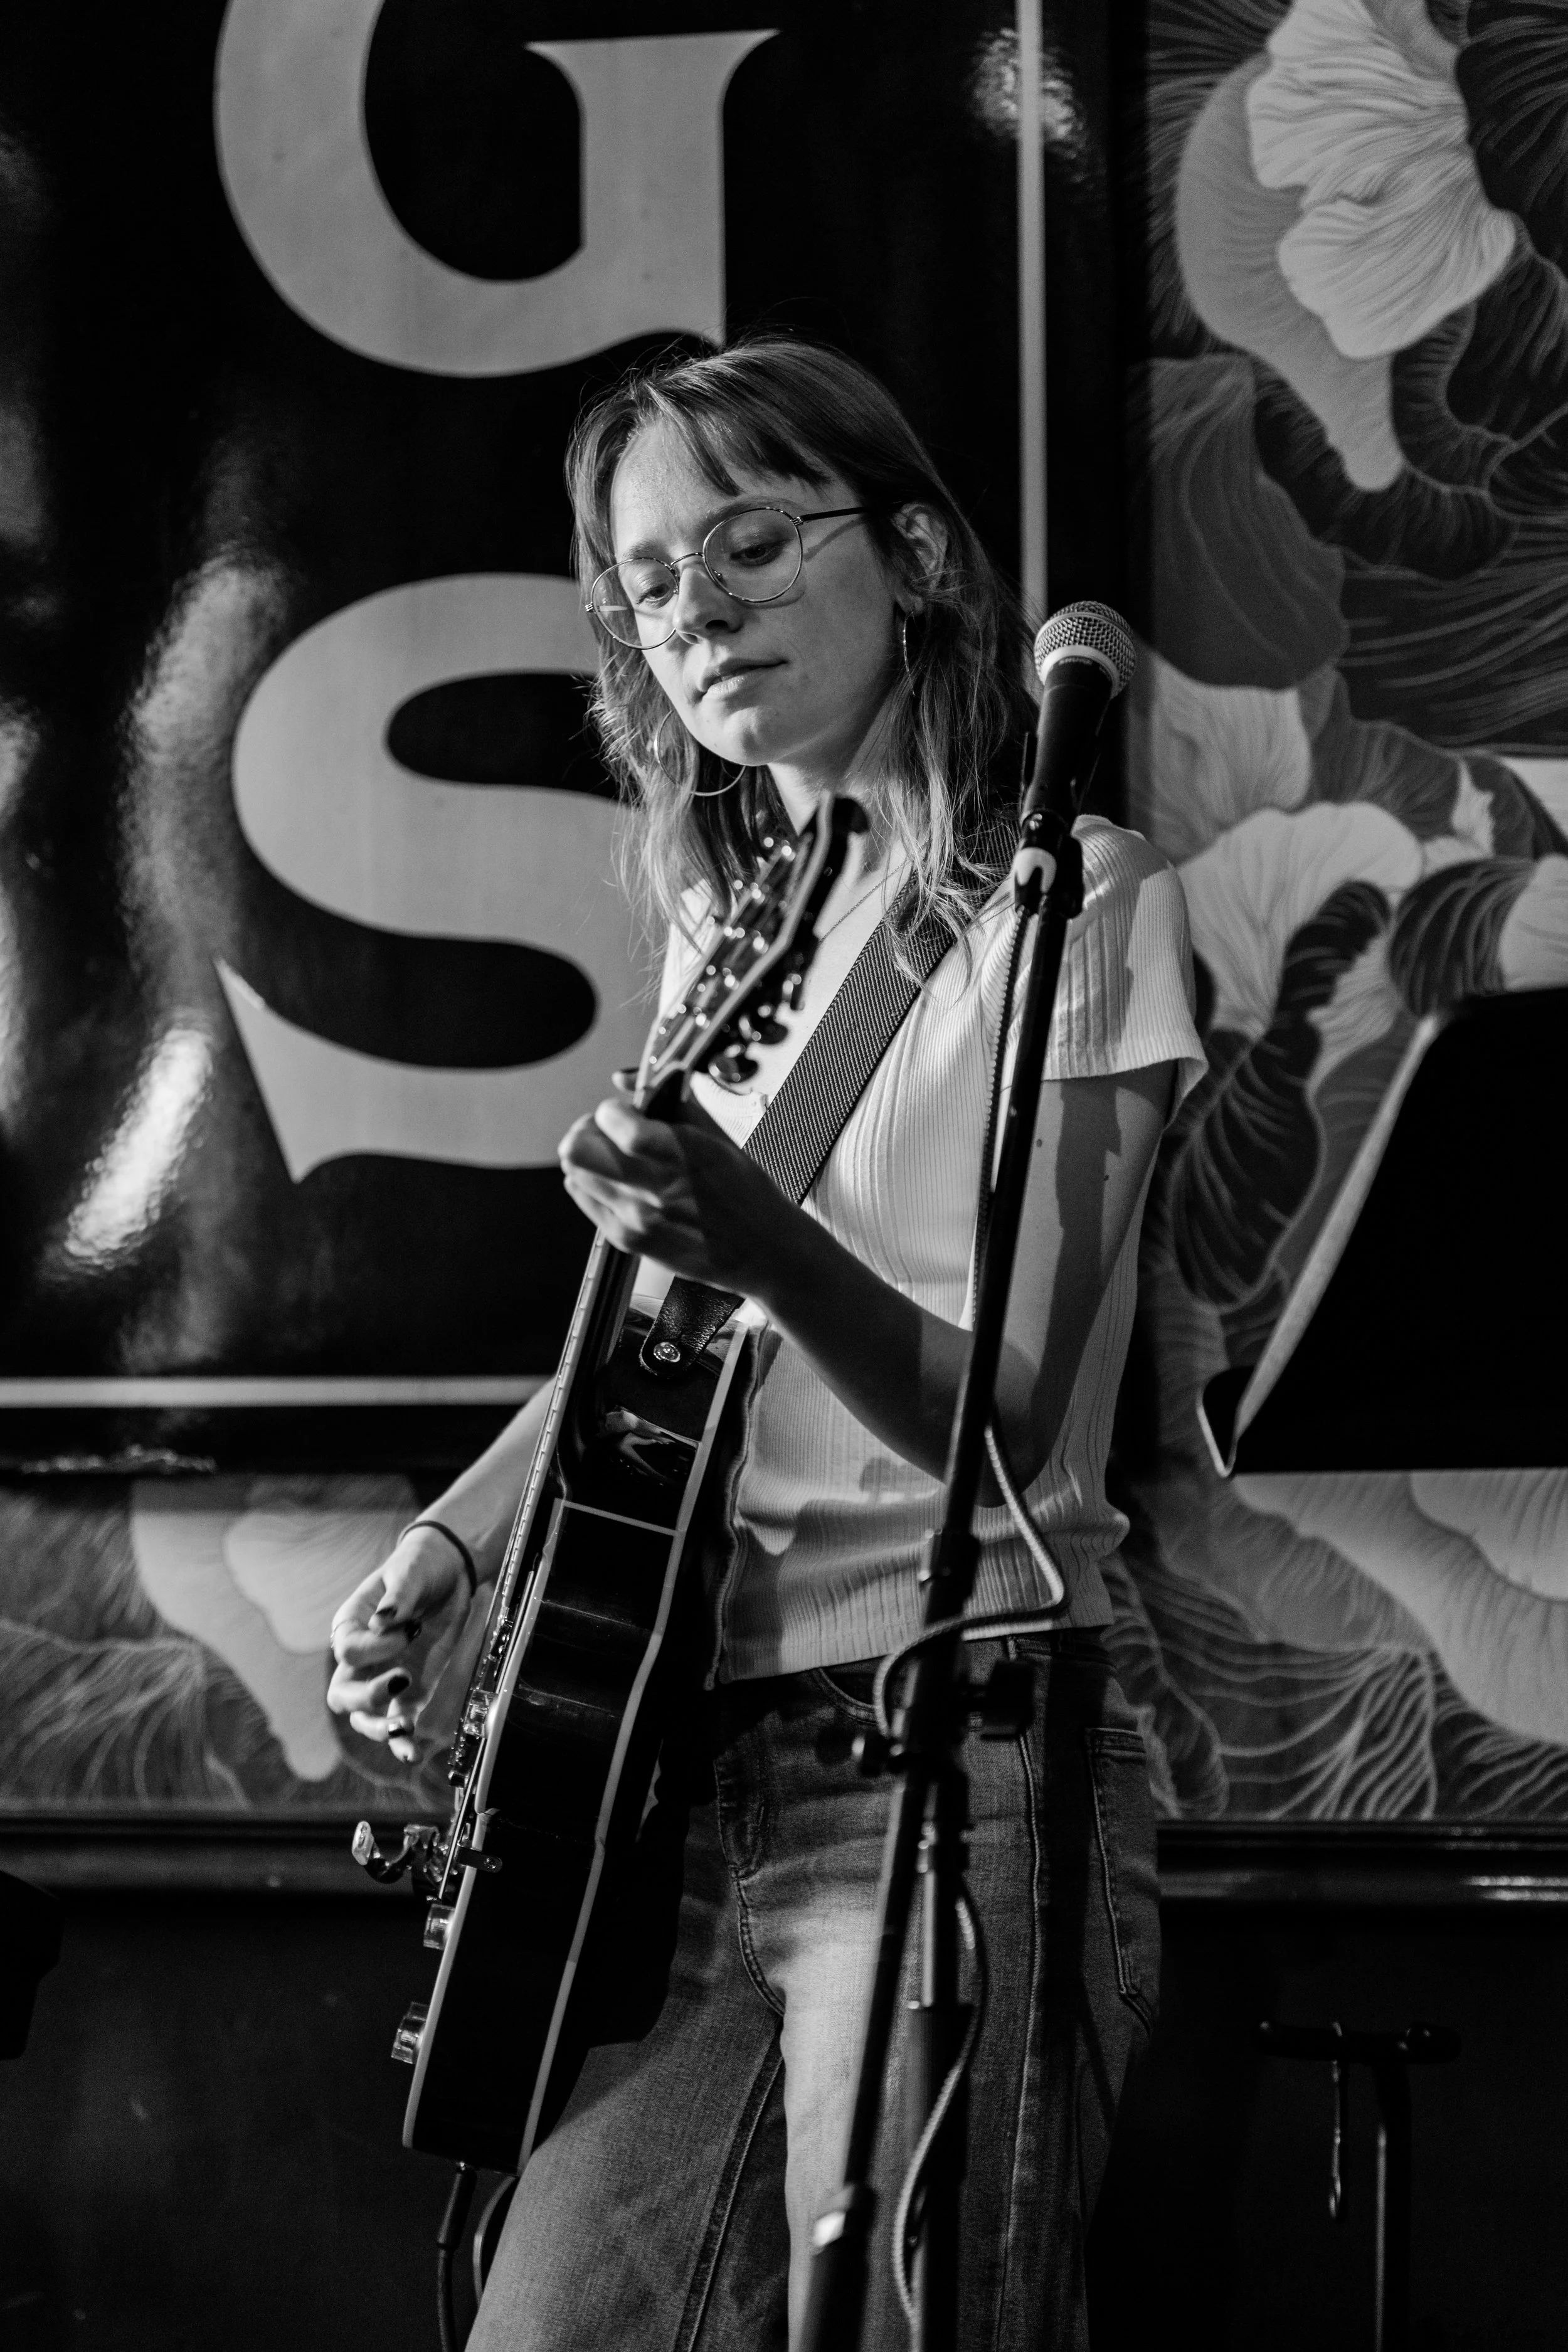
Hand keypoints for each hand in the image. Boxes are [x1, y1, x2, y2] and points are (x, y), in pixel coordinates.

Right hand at [328, 1523, 486, 1764]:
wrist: (449, 1571)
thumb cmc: (420, 1567)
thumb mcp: (410, 1572)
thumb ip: (398, 1596)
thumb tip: (382, 1621)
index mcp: (350, 1625)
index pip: (349, 1651)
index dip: (378, 1648)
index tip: (413, 1629)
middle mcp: (362, 1658)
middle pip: (343, 1694)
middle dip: (368, 1697)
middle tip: (403, 1680)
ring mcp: (383, 1678)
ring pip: (364, 1717)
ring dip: (380, 1729)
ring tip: (404, 1728)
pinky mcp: (411, 1691)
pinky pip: (398, 1722)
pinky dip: (403, 1741)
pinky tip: (414, 1754)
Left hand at [557, 1091, 793, 1296]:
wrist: (762, 1251)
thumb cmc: (746, 1192)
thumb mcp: (719, 1137)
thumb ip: (671, 1102)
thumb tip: (625, 1078)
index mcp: (684, 1157)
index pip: (616, 1125)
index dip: (612, 1111)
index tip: (624, 1111)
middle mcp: (654, 1191)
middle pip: (578, 1151)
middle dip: (589, 1130)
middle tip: (608, 1131)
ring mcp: (637, 1219)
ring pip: (575, 1174)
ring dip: (590, 1157)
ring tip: (617, 1157)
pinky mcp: (627, 1240)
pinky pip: (585, 1199)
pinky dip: (594, 1183)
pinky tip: (622, 1182)